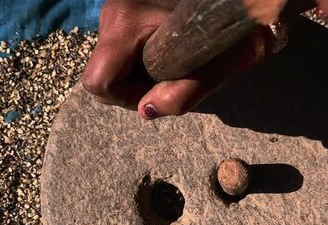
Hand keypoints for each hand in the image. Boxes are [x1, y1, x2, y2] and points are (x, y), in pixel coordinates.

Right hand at [82, 0, 288, 119]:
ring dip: (138, 73)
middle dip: (133, 88)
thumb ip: (181, 96)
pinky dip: (139, 59)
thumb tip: (146, 112)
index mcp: (127, 22)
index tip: (159, 91)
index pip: (98, 81)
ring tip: (173, 63)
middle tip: (170, 80)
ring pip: (110, 61)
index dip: (126, 99)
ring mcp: (114, 8)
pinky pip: (119, 48)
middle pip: (101, 73)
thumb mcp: (213, 67)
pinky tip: (166, 52)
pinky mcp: (122, 9)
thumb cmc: (228, 29)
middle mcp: (112, 12)